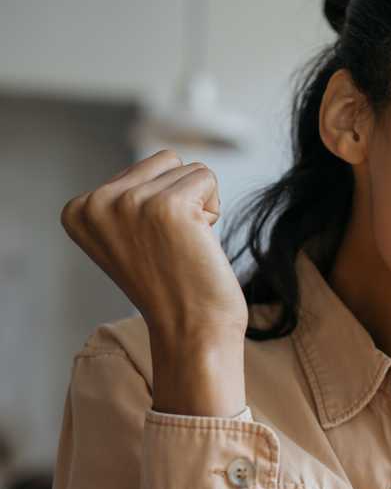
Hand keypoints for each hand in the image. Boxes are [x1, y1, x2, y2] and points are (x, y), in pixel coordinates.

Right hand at [60, 149, 247, 414]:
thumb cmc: (172, 284)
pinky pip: (206, 177)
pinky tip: (200, 242)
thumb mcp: (129, 235)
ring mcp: (129, 202)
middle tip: (174, 245)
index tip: (152, 246)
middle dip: (181, 197)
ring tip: (186, 245)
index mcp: (78, 210)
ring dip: (199, 205)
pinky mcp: (167, 206)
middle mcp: (96, 202)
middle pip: (165, 161)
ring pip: (188, 168)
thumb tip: (165, 159)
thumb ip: (128, 197)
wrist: (191, 329)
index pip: (142, 168)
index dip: (159, 205)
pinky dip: (213, 208)